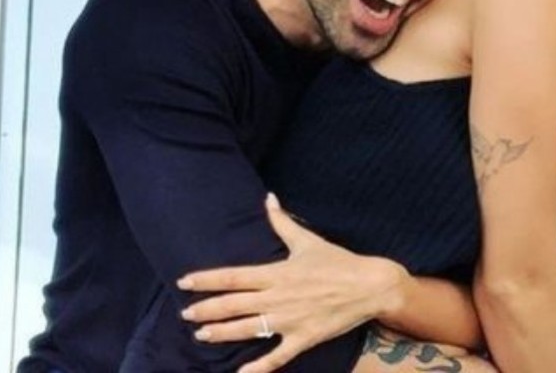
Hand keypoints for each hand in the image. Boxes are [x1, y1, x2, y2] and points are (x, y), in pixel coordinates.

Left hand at [177, 194, 408, 372]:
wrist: (370, 286)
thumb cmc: (338, 261)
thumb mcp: (307, 240)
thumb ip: (282, 222)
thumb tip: (268, 198)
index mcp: (277, 272)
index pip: (233, 276)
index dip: (207, 280)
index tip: (185, 282)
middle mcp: (279, 297)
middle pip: (234, 304)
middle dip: (207, 309)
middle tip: (185, 314)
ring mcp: (290, 320)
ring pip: (249, 328)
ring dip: (222, 333)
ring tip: (201, 335)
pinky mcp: (303, 338)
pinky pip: (277, 356)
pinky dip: (258, 367)